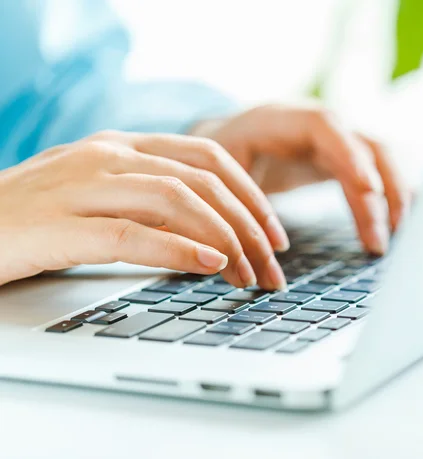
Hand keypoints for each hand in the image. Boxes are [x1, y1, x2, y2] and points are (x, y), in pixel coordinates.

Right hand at [0, 130, 288, 288]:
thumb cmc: (36, 217)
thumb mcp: (101, 196)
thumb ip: (152, 204)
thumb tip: (212, 235)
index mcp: (122, 145)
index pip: (208, 156)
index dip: (251, 193)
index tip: (274, 231)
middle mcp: (107, 154)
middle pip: (202, 179)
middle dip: (249, 223)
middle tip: (273, 264)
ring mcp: (81, 184)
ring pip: (176, 200)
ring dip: (224, 240)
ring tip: (248, 275)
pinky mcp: (59, 223)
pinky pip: (133, 234)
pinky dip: (179, 251)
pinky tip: (210, 267)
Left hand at [191, 103, 408, 254]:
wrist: (228, 141)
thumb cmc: (221, 159)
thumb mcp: (220, 175)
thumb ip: (241, 209)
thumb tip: (265, 260)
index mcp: (282, 120)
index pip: (326, 126)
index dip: (351, 154)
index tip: (370, 189)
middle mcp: (317, 125)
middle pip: (364, 147)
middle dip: (378, 192)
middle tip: (377, 241)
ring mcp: (333, 140)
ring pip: (376, 162)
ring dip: (389, 199)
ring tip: (385, 243)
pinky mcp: (340, 159)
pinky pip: (370, 176)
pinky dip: (385, 200)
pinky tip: (395, 226)